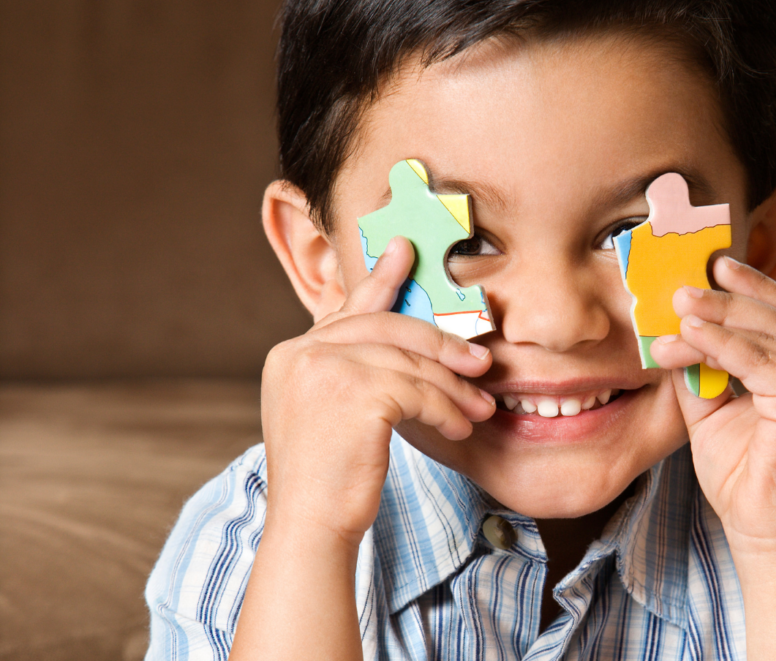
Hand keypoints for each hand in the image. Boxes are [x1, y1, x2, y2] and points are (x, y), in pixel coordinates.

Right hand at [260, 236, 495, 547]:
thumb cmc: (327, 478)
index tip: (406, 251)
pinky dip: (447, 408)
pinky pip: (419, 391)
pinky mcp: (356, 393)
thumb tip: (409, 347)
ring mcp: (324, 369)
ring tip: (480, 406)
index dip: (382, 280)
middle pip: (388, 329)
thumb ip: (353, 370)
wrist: (311, 527)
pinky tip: (460, 425)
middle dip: (441, 343)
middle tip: (480, 358)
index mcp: (291, 354)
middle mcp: (301, 353)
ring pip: (410, 363)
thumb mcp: (328, 412)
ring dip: (453, 387)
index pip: (349, 310)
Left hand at [650, 256, 775, 555]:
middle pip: (774, 318)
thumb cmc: (744, 480)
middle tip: (681, 288)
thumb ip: (701, 371)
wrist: (766, 536)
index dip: (750, 288)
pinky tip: (690, 336)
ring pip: (765, 335)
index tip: (714, 265)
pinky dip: (720, 344)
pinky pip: (760, 359)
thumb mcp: (714, 412)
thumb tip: (673, 330)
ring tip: (676, 311)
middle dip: (724, 300)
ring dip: (713, 321)